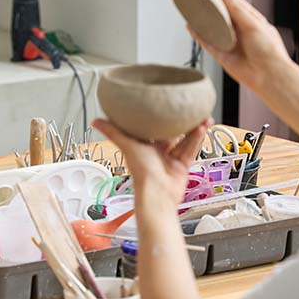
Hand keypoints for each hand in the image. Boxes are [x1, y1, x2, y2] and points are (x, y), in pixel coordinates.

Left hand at [93, 118, 209, 206]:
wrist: (158, 195)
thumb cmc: (141, 173)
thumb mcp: (127, 146)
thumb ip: (113, 132)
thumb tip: (96, 120)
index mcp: (144, 146)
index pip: (152, 127)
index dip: (160, 116)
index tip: (167, 104)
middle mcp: (157, 152)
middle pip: (172, 132)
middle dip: (181, 121)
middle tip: (190, 108)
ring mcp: (171, 159)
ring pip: (185, 140)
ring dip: (194, 129)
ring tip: (202, 116)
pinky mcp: (182, 166)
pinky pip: (191, 150)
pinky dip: (196, 139)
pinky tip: (202, 128)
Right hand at [195, 0, 292, 92]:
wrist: (267, 75)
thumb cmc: (269, 51)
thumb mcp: (253, 23)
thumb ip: (237, 8)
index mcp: (250, 20)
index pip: (233, 2)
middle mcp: (239, 30)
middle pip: (221, 13)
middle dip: (210, 3)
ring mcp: (229, 42)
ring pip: (212, 27)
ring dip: (203, 18)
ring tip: (192, 7)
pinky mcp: (221, 55)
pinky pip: (207, 43)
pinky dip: (198, 35)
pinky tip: (191, 27)